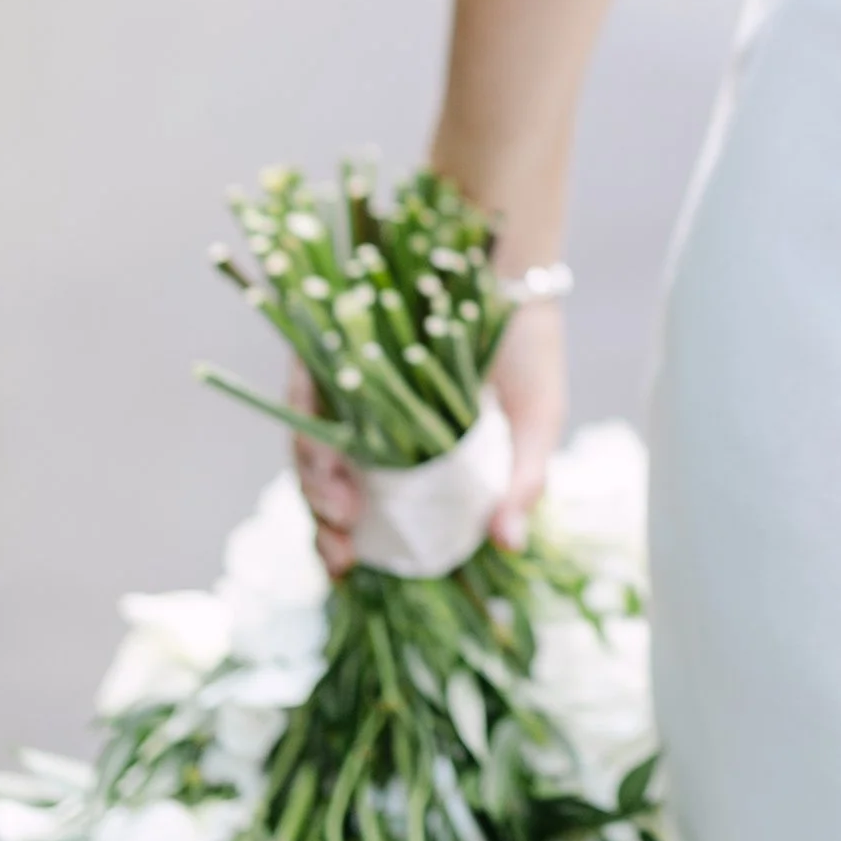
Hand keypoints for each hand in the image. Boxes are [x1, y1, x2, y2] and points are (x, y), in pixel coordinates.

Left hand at [291, 310, 565, 579]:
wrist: (516, 272)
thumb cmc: (529, 352)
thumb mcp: (536, 425)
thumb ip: (522, 484)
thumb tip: (510, 546)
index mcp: (412, 460)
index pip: (363, 514)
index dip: (343, 546)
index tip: (347, 569)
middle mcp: (372, 429)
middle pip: (325, 489)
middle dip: (322, 528)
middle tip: (343, 549)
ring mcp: (348, 391)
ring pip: (310, 450)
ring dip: (316, 486)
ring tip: (342, 507)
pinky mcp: (331, 349)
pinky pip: (304, 396)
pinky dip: (310, 427)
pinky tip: (330, 454)